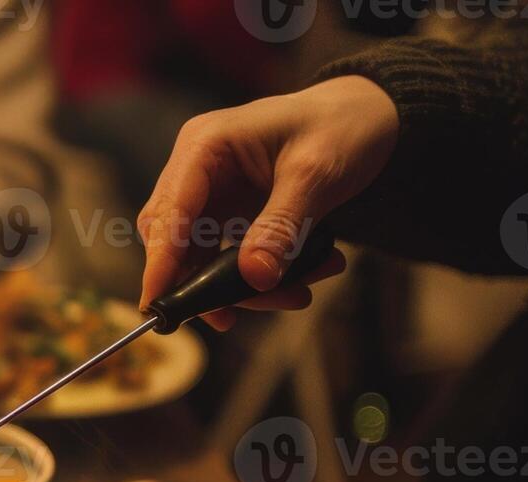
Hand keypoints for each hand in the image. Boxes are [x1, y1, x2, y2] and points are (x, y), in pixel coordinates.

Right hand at [137, 76, 397, 328]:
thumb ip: (282, 226)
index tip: (157, 305)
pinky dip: (260, 275)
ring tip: (297, 294)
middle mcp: (196, 170)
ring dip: (240, 286)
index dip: (160, 261)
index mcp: (204, 146)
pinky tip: (301, 280)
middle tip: (231, 319)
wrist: (370, 115)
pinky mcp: (230, 213)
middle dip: (203, 284)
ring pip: (202, 257)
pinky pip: (229, 257)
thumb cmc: (341, 127)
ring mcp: (211, 193)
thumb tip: (254, 278)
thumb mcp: (316, 174)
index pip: (168, 212)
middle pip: (174, 240)